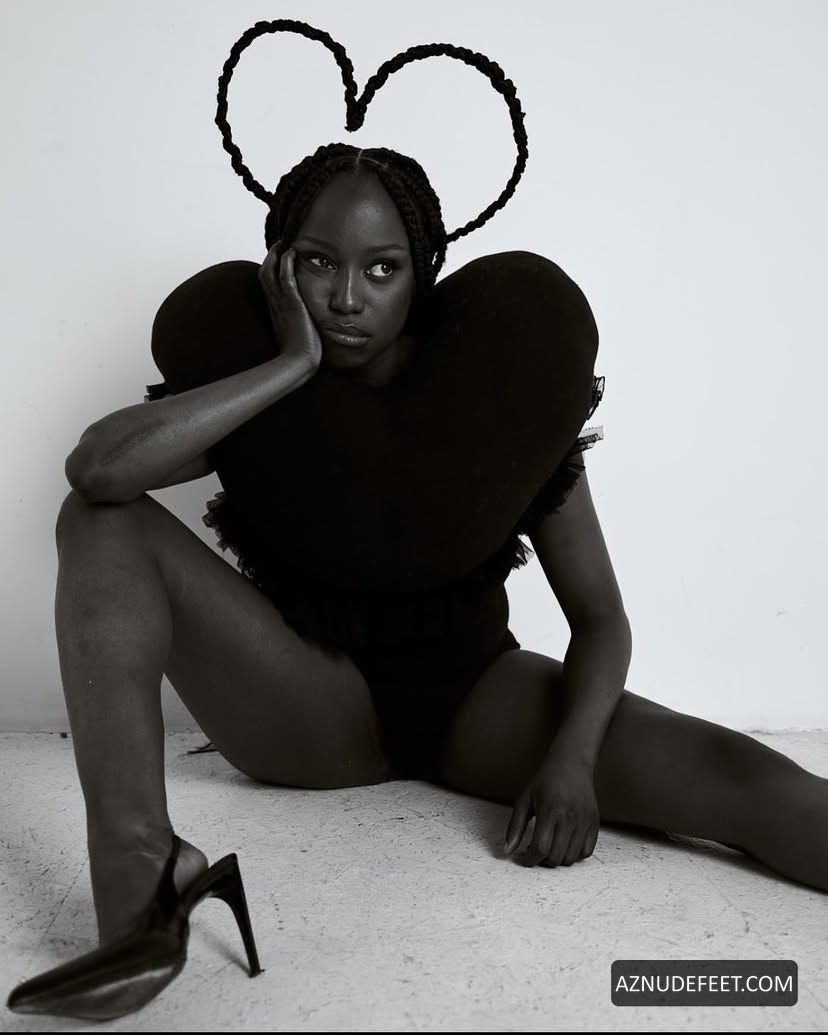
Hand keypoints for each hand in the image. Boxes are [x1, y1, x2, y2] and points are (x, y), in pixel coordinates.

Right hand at [258, 240, 322, 371]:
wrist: (298, 363)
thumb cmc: (299, 354)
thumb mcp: (295, 335)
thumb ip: (297, 325)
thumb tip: (304, 324)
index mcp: (275, 311)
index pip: (268, 284)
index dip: (271, 270)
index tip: (279, 260)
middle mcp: (274, 305)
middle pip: (264, 273)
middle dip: (270, 257)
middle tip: (280, 245)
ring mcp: (281, 304)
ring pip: (270, 272)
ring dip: (276, 255)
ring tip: (285, 244)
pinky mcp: (292, 304)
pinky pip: (285, 279)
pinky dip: (286, 264)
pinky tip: (291, 253)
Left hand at [503, 756, 599, 866]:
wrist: (571, 764)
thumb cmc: (545, 781)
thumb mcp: (525, 799)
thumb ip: (515, 827)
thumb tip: (507, 851)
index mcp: (550, 810)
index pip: (540, 848)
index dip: (530, 859)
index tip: (524, 857)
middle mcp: (569, 818)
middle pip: (555, 857)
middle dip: (542, 861)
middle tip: (535, 851)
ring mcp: (584, 822)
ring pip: (571, 858)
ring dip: (557, 860)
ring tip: (549, 847)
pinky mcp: (594, 823)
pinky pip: (586, 852)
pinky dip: (574, 855)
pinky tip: (564, 845)